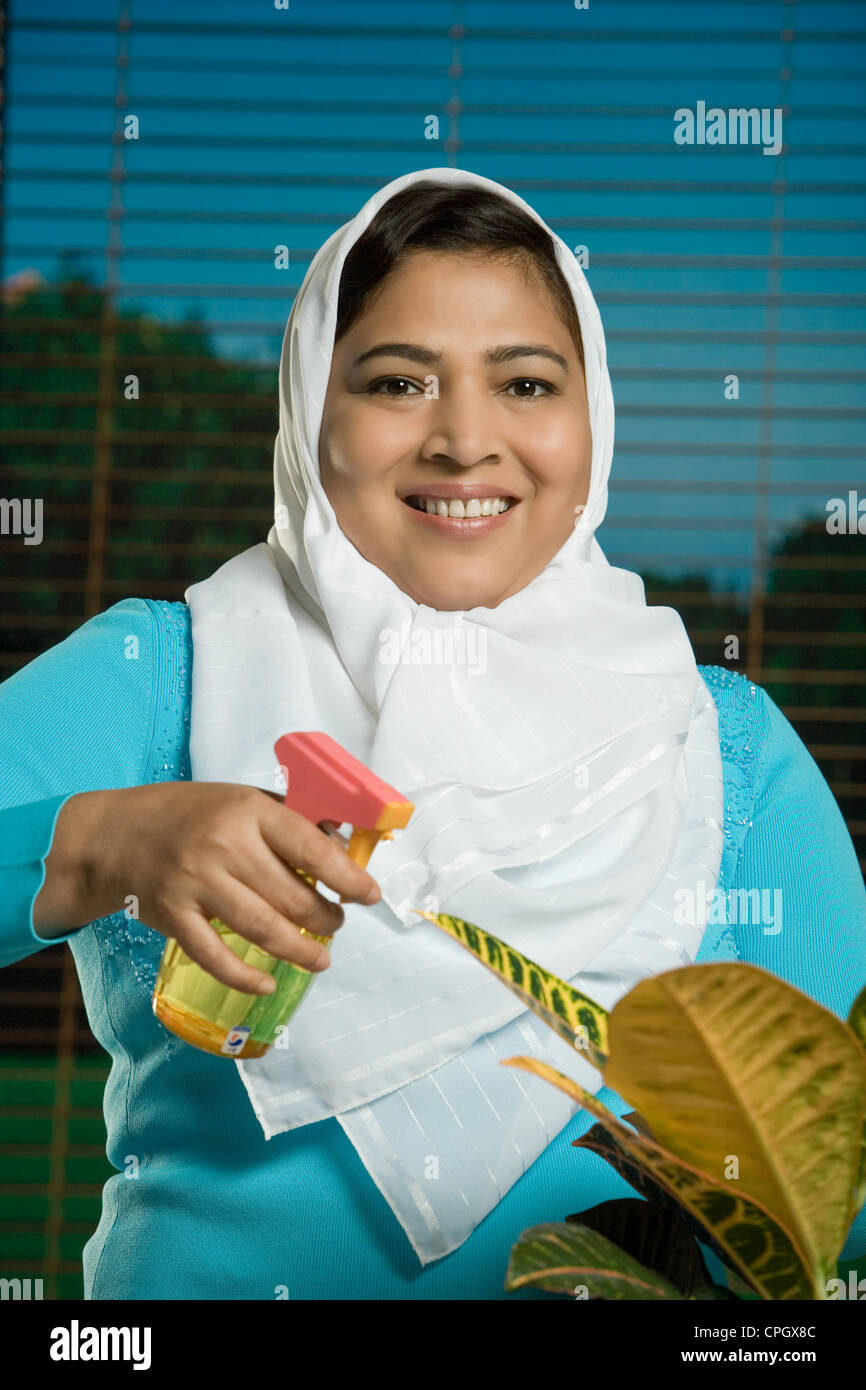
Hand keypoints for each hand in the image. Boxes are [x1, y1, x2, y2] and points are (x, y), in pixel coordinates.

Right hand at [82, 782, 380, 992]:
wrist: (116, 834)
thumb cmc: (191, 815)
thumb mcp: (243, 800)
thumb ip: (291, 821)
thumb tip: (345, 851)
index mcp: (249, 811)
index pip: (312, 848)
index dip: (348, 877)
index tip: (369, 895)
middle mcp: (223, 846)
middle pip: (293, 897)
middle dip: (327, 919)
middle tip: (337, 925)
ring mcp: (196, 883)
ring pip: (263, 930)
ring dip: (300, 950)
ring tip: (320, 958)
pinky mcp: (174, 916)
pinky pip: (216, 957)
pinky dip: (246, 977)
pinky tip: (268, 983)